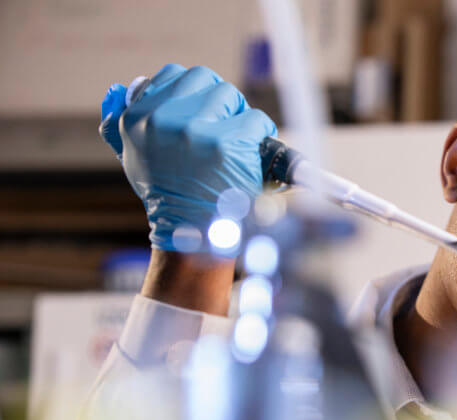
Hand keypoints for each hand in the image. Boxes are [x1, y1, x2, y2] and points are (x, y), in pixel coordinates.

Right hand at [99, 64, 276, 250]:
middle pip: (207, 80)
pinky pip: (256, 120)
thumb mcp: (134, 159)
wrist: (191, 235)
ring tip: (238, 144)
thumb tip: (122, 90)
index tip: (205, 110)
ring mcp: (197, 131)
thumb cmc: (167, 195)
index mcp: (137, 119)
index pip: (174, 74)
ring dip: (241, 117)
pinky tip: (251, 156)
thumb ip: (123, 125)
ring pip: (232, 97)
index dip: (195, 90)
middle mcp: (164, 120)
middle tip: (226, 127)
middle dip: (221, 101)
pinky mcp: (229, 144)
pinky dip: (261, 136)